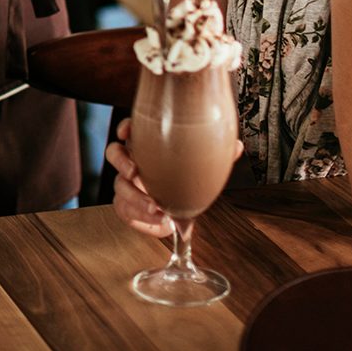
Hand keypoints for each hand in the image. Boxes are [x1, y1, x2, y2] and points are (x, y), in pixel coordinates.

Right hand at [108, 118, 243, 238]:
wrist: (180, 212)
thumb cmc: (186, 182)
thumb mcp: (202, 167)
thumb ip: (215, 155)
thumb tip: (237, 145)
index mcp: (146, 146)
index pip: (129, 129)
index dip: (125, 129)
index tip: (127, 132)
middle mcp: (132, 162)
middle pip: (114, 153)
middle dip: (121, 162)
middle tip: (134, 172)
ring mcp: (127, 184)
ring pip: (118, 185)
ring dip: (135, 197)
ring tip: (156, 208)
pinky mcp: (126, 206)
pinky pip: (124, 210)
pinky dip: (139, 217)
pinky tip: (157, 222)